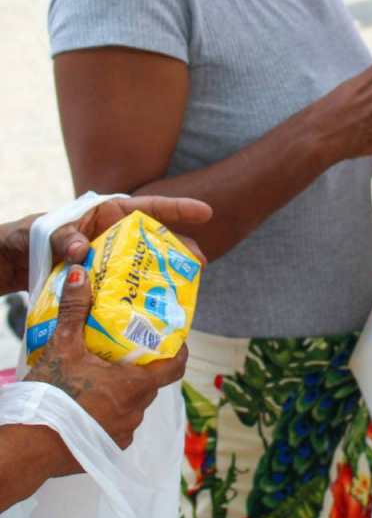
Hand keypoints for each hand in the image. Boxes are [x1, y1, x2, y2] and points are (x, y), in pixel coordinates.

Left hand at [0, 196, 211, 296]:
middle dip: (180, 250)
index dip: (180, 209)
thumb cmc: (27, 237)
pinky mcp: (101, 281)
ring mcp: (110, 259)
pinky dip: (138, 297)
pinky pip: (125, 287)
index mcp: (109, 214)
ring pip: (144, 266)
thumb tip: (81, 252)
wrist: (9, 262)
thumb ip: (64, 236)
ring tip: (183, 290)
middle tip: (200, 264)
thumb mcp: (46, 231)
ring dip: (164, 276)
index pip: (151, 207)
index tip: (206, 213)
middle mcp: (116, 236)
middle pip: (157, 240)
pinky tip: (150, 309)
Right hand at [26, 267, 188, 452]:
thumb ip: (74, 309)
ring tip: (105, 377)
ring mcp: (123, 432)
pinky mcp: (108, 449)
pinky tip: (90, 405)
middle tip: (128, 352)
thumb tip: (80, 273)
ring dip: (124, 392)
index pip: (174, 367)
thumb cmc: (50, 396)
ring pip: (133, 405)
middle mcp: (136, 410)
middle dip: (143, 369)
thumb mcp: (63, 347)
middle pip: (151, 384)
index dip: (178, 352)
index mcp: (135, 385)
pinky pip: (117, 427)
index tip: (175, 340)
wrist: (25, 447)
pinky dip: (109, 415)